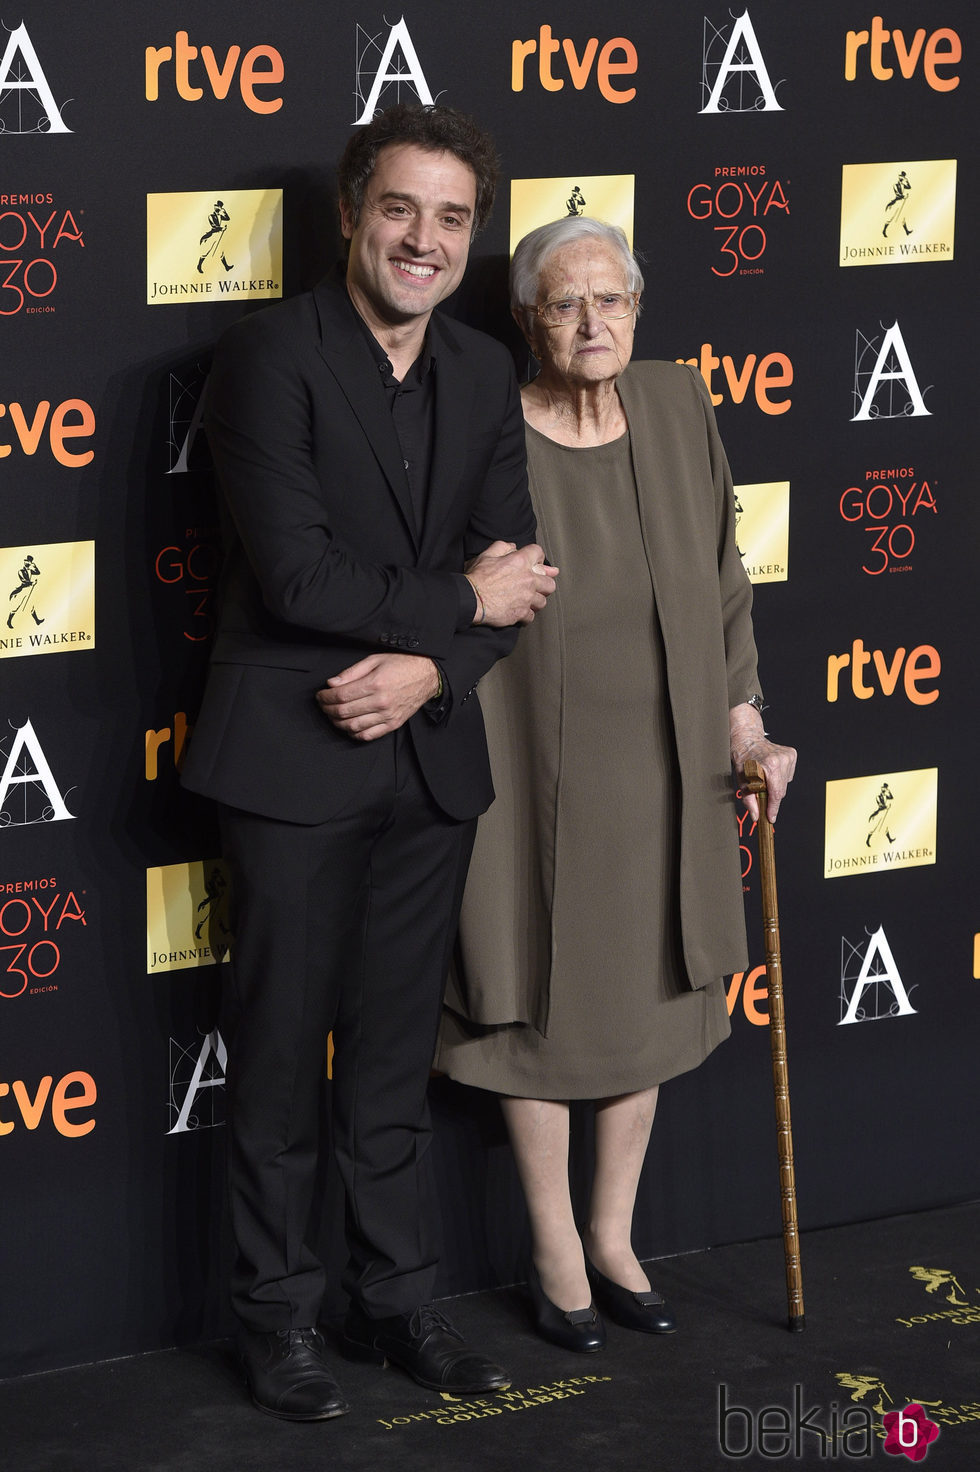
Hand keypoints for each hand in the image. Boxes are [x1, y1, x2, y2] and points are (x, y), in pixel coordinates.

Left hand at [316, 653, 439, 741]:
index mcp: (375, 683)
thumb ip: (351, 672)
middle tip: (323, 705)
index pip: (340, 695)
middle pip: (343, 712)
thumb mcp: (375, 660)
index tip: (321, 695)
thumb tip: (332, 683)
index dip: (325, 697)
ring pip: (353, 726)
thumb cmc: (401, 665)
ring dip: (337, 723)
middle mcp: (380, 702)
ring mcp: (387, 715)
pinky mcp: (393, 724)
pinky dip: (354, 733)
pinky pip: (368, 735)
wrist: (427, 675)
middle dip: (327, 709)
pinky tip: (348, 726)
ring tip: (332, 716)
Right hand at [464, 540, 557, 625]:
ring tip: (527, 600)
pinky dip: (526, 615)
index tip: (535, 563)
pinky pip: (531, 616)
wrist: (470, 598)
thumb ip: (502, 547)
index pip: (538, 553)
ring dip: (535, 601)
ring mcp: (526, 598)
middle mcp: (528, 579)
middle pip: (550, 583)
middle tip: (535, 586)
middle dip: (544, 584)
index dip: (537, 557)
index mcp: (520, 562)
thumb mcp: (487, 555)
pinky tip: (519, 612)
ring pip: (543, 602)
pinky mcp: (521, 613)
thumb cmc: (477, 577)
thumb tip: (513, 547)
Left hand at [730, 703, 796, 822]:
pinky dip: (780, 778)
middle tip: (761, 796)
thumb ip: (749, 799)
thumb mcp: (741, 780)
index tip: (771, 818)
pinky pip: (788, 775)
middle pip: (781, 790)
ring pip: (785, 784)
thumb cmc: (743, 757)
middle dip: (771, 797)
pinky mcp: (792, 755)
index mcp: (771, 764)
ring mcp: (789, 756)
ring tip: (764, 778)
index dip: (773, 808)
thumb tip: (756, 815)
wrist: (748, 738)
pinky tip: (770, 771)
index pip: (776, 793)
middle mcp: (782, 759)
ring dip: (775, 786)